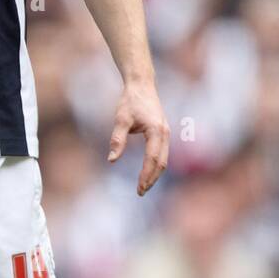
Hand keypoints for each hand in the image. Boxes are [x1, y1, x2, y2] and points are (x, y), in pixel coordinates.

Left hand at [107, 79, 169, 195]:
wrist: (141, 85)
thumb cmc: (130, 101)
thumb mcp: (120, 119)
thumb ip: (117, 140)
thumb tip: (112, 160)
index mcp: (156, 131)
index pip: (152, 159)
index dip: (146, 175)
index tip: (138, 188)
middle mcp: (165, 133)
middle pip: (161, 162)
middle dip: (151, 179)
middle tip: (140, 192)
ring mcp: (166, 133)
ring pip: (164, 159)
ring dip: (155, 174)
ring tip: (143, 186)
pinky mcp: (163, 133)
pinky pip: (162, 153)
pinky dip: (156, 165)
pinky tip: (148, 173)